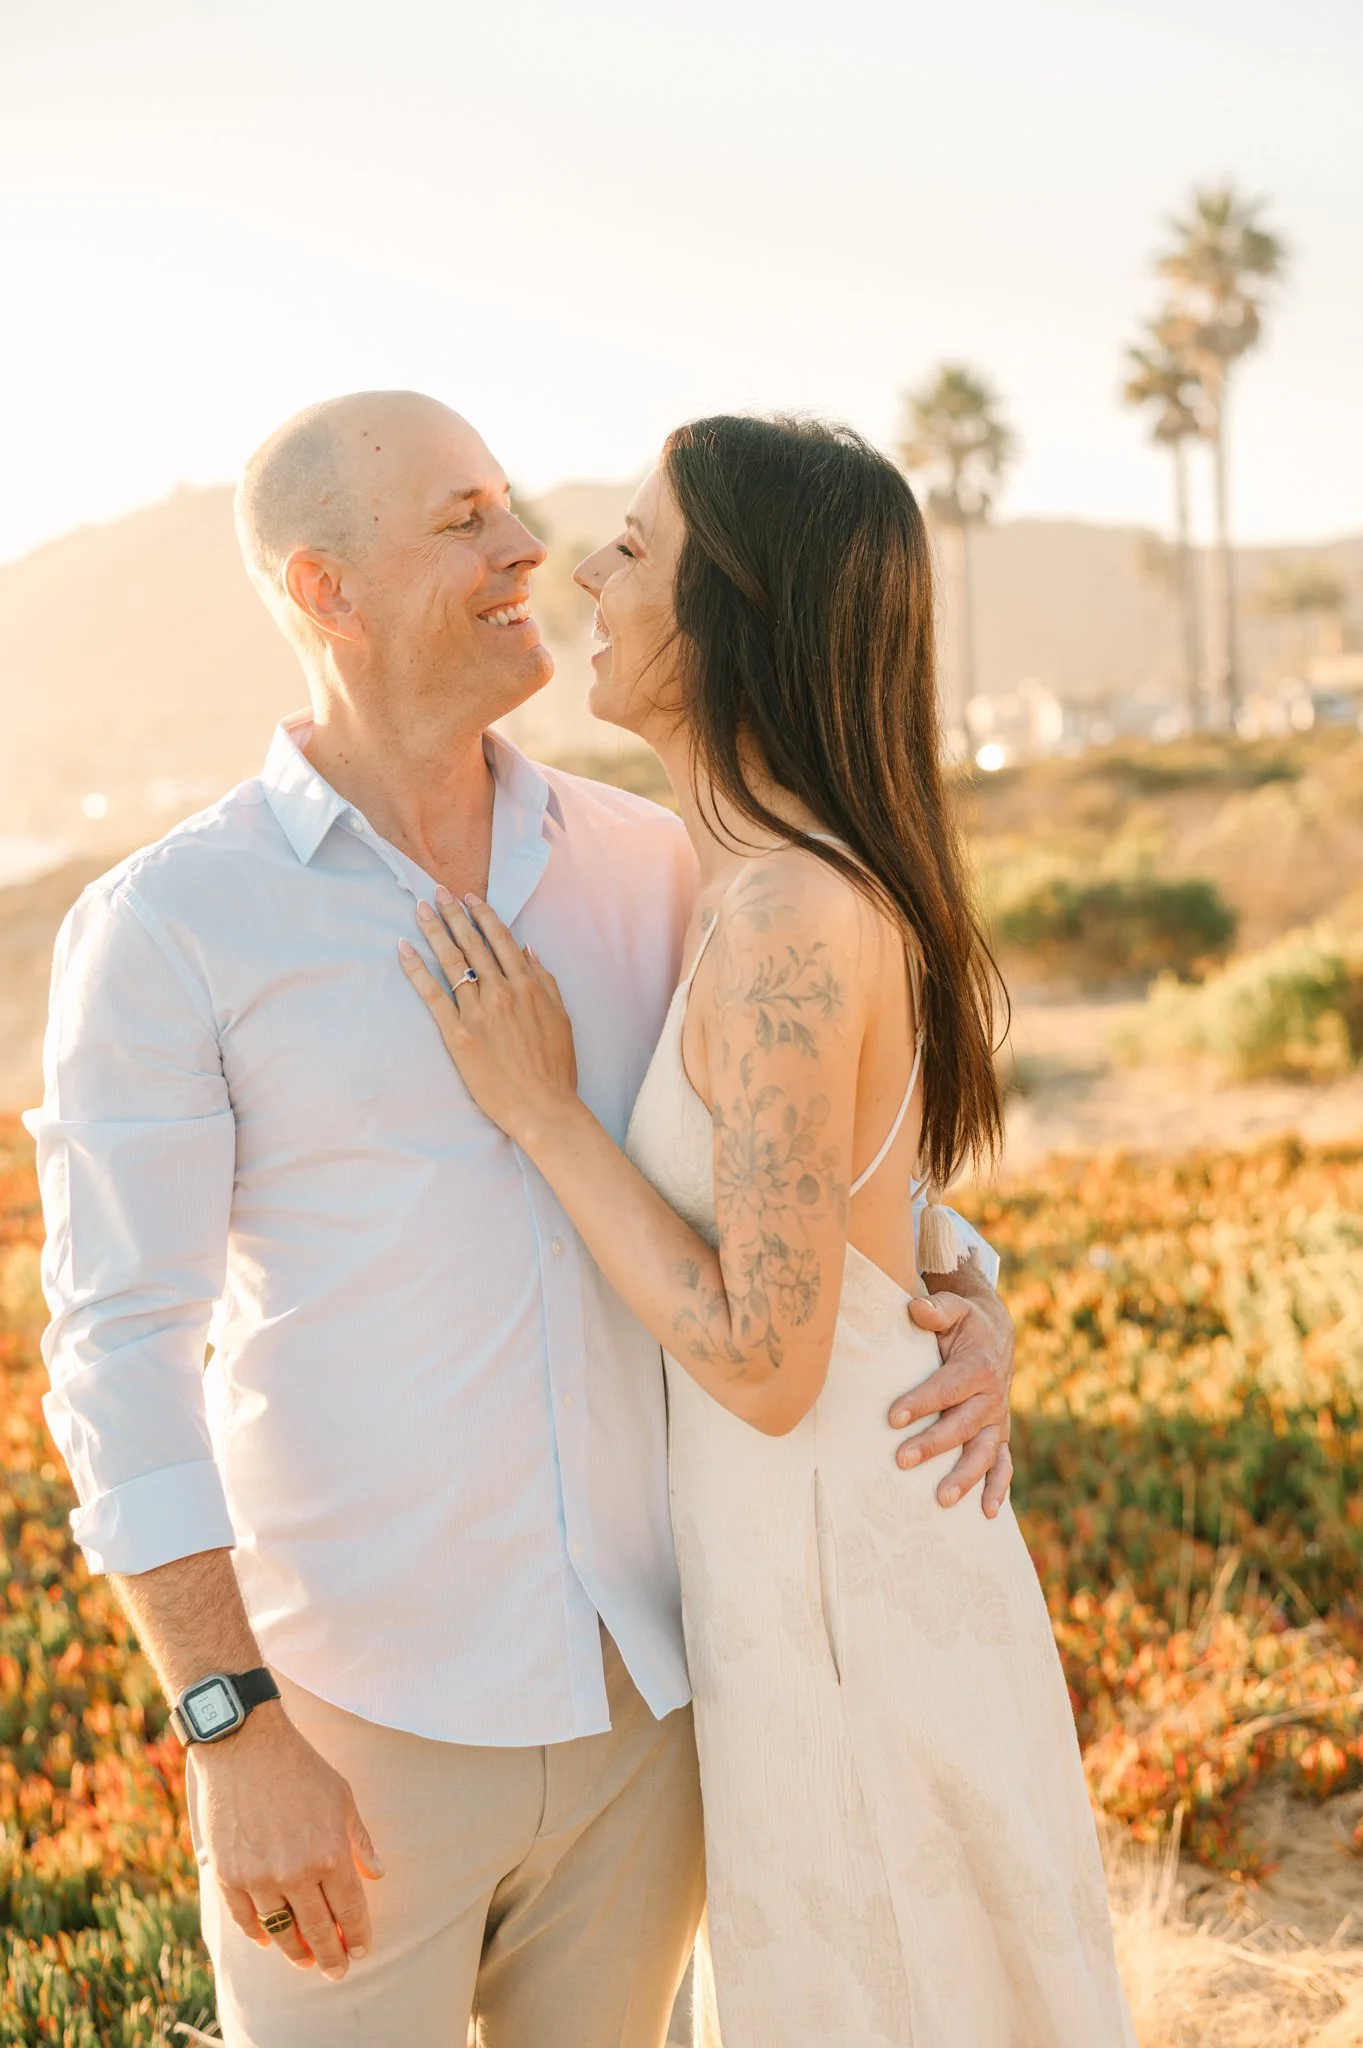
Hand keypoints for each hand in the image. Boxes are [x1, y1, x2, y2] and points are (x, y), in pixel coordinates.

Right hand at [194, 1704, 383, 1978]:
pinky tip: (268, 1940)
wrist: (245, 1746)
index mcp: (330, 1855)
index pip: (350, 1911)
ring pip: (280, 1932)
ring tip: (306, 1959)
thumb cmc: (300, 1768)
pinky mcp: (228, 1875)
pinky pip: (246, 1919)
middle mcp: (296, 1873)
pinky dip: (259, 1934)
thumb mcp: (342, 1797)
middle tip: (337, 1970)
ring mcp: (259, 1878)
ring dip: (296, 1951)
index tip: (361, 1949)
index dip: (357, 1935)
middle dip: (331, 1956)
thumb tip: (378, 1873)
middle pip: (318, 1931)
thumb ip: (359, 1841)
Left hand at [398, 890, 577, 1143]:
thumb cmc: (555, 1067)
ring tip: (421, 909)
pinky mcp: (457, 1034)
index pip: (501, 940)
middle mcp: (501, 992)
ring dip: (434, 931)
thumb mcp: (561, 1017)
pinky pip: (432, 994)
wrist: (542, 1107)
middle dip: (453, 914)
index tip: (469, 897)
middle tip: (437, 892)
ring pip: (451, 961)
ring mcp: (477, 1012)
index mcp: (529, 986)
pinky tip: (405, 949)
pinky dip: (417, 969)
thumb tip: (528, 949)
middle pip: (472, 944)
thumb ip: (545, 980)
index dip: (483, 915)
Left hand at [890, 1255, 1014, 1516]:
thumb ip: (935, 1310)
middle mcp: (992, 1397)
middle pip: (962, 1425)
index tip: (893, 1418)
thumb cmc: (964, 1323)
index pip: (946, 1388)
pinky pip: (1003, 1465)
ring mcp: (997, 1420)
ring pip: (984, 1452)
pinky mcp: (999, 1435)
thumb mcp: (953, 1309)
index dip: (921, 1402)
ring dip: (965, 1477)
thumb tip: (914, 1308)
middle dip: (934, 1444)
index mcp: (978, 1366)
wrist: (996, 1334)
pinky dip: (999, 1489)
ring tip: (942, 1499)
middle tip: (902, 1459)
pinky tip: (987, 1513)